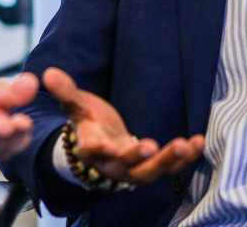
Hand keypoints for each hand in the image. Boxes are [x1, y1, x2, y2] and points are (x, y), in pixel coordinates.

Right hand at [43, 67, 203, 186]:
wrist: (103, 146)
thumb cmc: (90, 123)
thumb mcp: (78, 105)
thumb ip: (67, 91)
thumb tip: (48, 73)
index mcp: (90, 148)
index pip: (92, 151)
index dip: (99, 149)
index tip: (106, 145)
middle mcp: (111, 165)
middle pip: (124, 166)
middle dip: (137, 158)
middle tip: (151, 146)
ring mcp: (133, 171)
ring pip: (150, 172)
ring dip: (168, 161)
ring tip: (184, 145)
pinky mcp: (152, 170)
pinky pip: (170, 169)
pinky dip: (185, 159)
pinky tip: (198, 142)